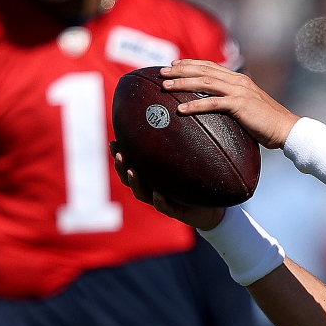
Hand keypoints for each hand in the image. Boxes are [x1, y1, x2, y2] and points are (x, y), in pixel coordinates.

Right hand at [110, 144, 225, 230]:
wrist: (211, 207)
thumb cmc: (198, 181)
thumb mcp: (190, 160)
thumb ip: (182, 144)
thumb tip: (183, 113)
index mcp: (151, 176)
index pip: (130, 164)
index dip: (119, 155)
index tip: (114, 142)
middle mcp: (152, 187)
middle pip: (129, 178)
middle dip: (121, 166)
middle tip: (119, 154)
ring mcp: (161, 200)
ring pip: (142, 193)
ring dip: (135, 182)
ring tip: (131, 171)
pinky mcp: (174, 211)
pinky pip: (164, 207)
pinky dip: (159, 201)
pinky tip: (157, 194)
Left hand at [161, 60, 298, 147]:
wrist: (287, 129)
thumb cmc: (268, 123)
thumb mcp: (249, 107)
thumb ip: (234, 102)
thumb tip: (219, 108)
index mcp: (240, 79)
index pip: (211, 66)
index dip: (191, 63)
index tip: (174, 65)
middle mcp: (238, 81)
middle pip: (204, 70)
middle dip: (180, 70)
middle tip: (162, 73)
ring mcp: (239, 91)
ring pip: (205, 82)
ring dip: (183, 83)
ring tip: (166, 87)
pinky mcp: (240, 105)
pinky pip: (213, 103)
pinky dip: (195, 104)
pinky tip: (182, 109)